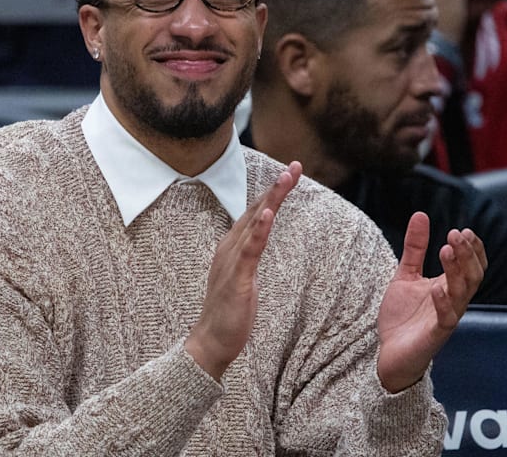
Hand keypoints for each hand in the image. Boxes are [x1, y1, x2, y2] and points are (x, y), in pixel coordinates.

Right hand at [185, 161, 302, 380]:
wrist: (211, 341)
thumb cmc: (229, 310)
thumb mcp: (243, 274)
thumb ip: (250, 253)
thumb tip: (259, 238)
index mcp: (233, 246)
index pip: (256, 212)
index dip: (273, 192)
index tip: (290, 173)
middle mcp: (230, 247)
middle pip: (257, 210)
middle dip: (276, 187)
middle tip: (295, 165)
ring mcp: (233, 261)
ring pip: (255, 223)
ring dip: (271, 199)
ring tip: (286, 179)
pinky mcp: (238, 277)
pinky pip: (250, 249)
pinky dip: (259, 229)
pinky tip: (268, 214)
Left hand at [376, 212, 486, 392]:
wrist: (388, 353)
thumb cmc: (401, 317)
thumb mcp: (406, 275)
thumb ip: (415, 248)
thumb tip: (421, 214)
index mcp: (449, 287)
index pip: (472, 266)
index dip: (472, 249)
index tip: (464, 231)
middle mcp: (453, 302)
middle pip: (472, 276)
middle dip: (467, 254)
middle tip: (456, 234)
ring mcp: (446, 318)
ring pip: (463, 294)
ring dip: (457, 271)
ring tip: (446, 250)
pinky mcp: (435, 335)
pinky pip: (447, 319)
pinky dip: (443, 302)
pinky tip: (437, 287)